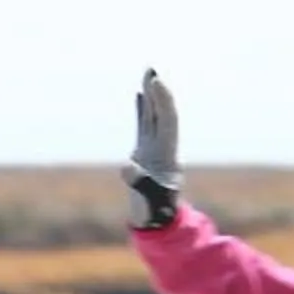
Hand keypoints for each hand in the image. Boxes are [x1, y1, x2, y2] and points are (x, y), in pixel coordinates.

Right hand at [120, 69, 182, 228]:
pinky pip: (145, 126)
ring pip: (154, 117)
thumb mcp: (147, 200)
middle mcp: (163, 148)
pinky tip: (139, 96)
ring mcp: (154, 149)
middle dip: (158, 92)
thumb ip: (139, 183)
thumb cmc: (153, 213)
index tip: (156, 83)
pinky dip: (143, 110)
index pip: (167, 121)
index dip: (162, 101)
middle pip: (162, 114)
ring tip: (147, 75)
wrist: (156, 222)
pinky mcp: (145, 153)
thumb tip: (127, 167)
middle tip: (150, 70)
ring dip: (151, 96)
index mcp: (166, 156)